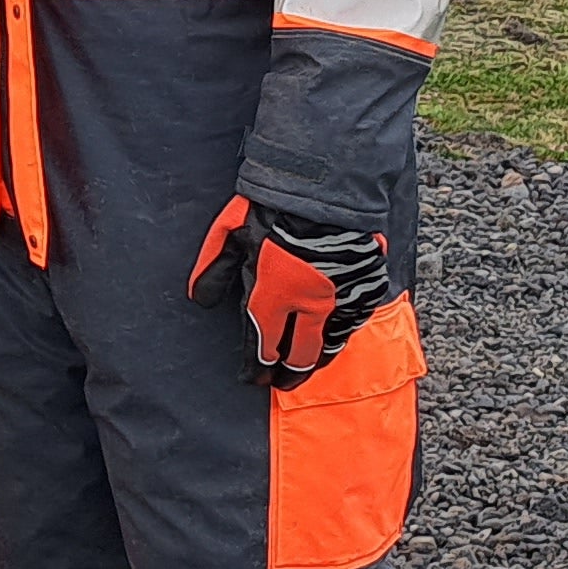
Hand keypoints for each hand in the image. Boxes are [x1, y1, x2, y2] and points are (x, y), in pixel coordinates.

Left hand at [198, 195, 397, 387]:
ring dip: (317, 362)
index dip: (257, 367)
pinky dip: (342, 335)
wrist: (327, 185)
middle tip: (280, 383)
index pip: (263, 346)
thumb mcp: (230, 233)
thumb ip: (214, 271)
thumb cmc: (273, 207)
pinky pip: (354, 323)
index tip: (253, 377)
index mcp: (274, 295)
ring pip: (331, 345)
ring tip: (308, 369)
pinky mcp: (367, 287)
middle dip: (287, 375)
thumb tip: (201, 300)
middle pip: (300, 356)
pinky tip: (335, 339)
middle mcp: (310, 305)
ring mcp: (342, 298)